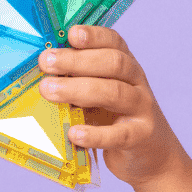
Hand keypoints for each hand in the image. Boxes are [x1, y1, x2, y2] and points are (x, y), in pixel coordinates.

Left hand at [37, 25, 182, 189]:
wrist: (151, 156)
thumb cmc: (116, 122)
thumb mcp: (99, 97)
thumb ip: (78, 84)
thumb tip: (41, 76)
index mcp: (125, 67)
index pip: (114, 43)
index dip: (93, 36)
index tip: (70, 34)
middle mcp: (136, 83)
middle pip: (113, 64)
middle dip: (77, 61)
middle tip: (46, 63)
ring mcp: (142, 109)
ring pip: (115, 93)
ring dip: (79, 90)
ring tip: (50, 91)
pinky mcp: (140, 137)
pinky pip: (118, 134)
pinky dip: (95, 134)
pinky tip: (74, 133)